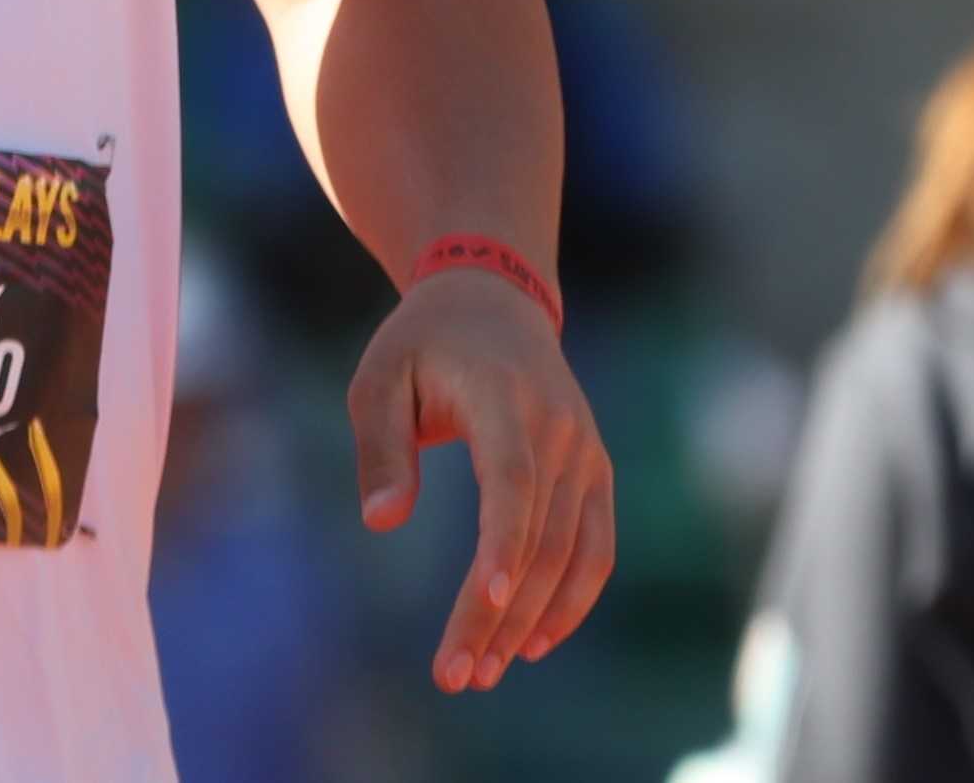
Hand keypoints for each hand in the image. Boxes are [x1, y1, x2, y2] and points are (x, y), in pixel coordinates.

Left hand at [350, 268, 613, 693]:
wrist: (493, 299)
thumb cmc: (422, 344)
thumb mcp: (378, 378)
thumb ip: (381, 448)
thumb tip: (381, 523)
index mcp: (505, 398)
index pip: (513, 479)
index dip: (505, 541)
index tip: (488, 599)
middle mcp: (559, 428)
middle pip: (539, 535)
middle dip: (499, 611)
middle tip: (457, 673)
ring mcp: (586, 452)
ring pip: (570, 554)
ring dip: (533, 619)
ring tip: (484, 670)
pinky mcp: (596, 473)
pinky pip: (596, 548)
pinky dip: (572, 599)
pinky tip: (532, 641)